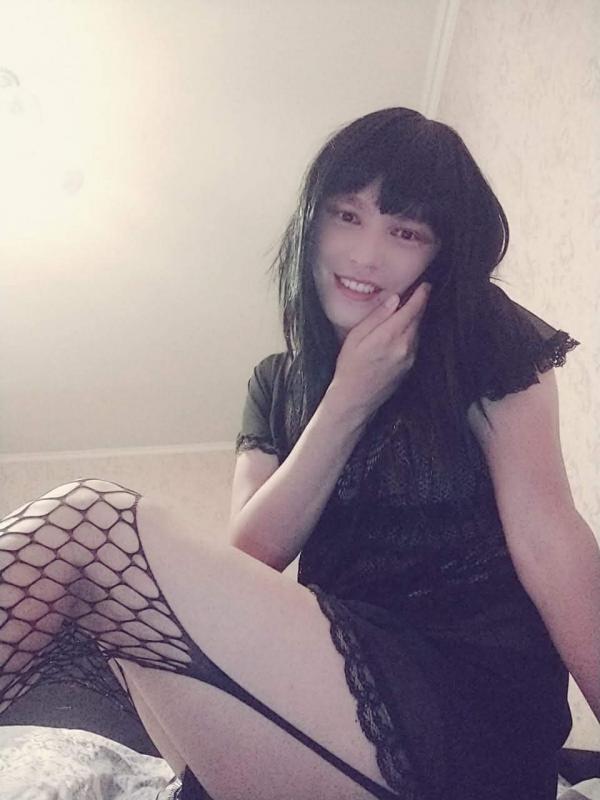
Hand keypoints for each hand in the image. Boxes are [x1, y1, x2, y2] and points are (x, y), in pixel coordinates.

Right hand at [325, 282, 430, 420]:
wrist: (355, 398)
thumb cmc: (350, 367)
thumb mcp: (355, 337)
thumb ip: (376, 317)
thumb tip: (394, 299)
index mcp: (391, 335)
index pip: (413, 309)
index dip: (421, 295)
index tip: (424, 284)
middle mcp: (405, 346)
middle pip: (419, 318)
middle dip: (420, 303)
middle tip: (419, 290)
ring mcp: (410, 357)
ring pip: (418, 330)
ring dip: (416, 317)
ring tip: (409, 307)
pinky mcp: (410, 366)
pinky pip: (415, 342)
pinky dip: (412, 331)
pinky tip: (403, 328)